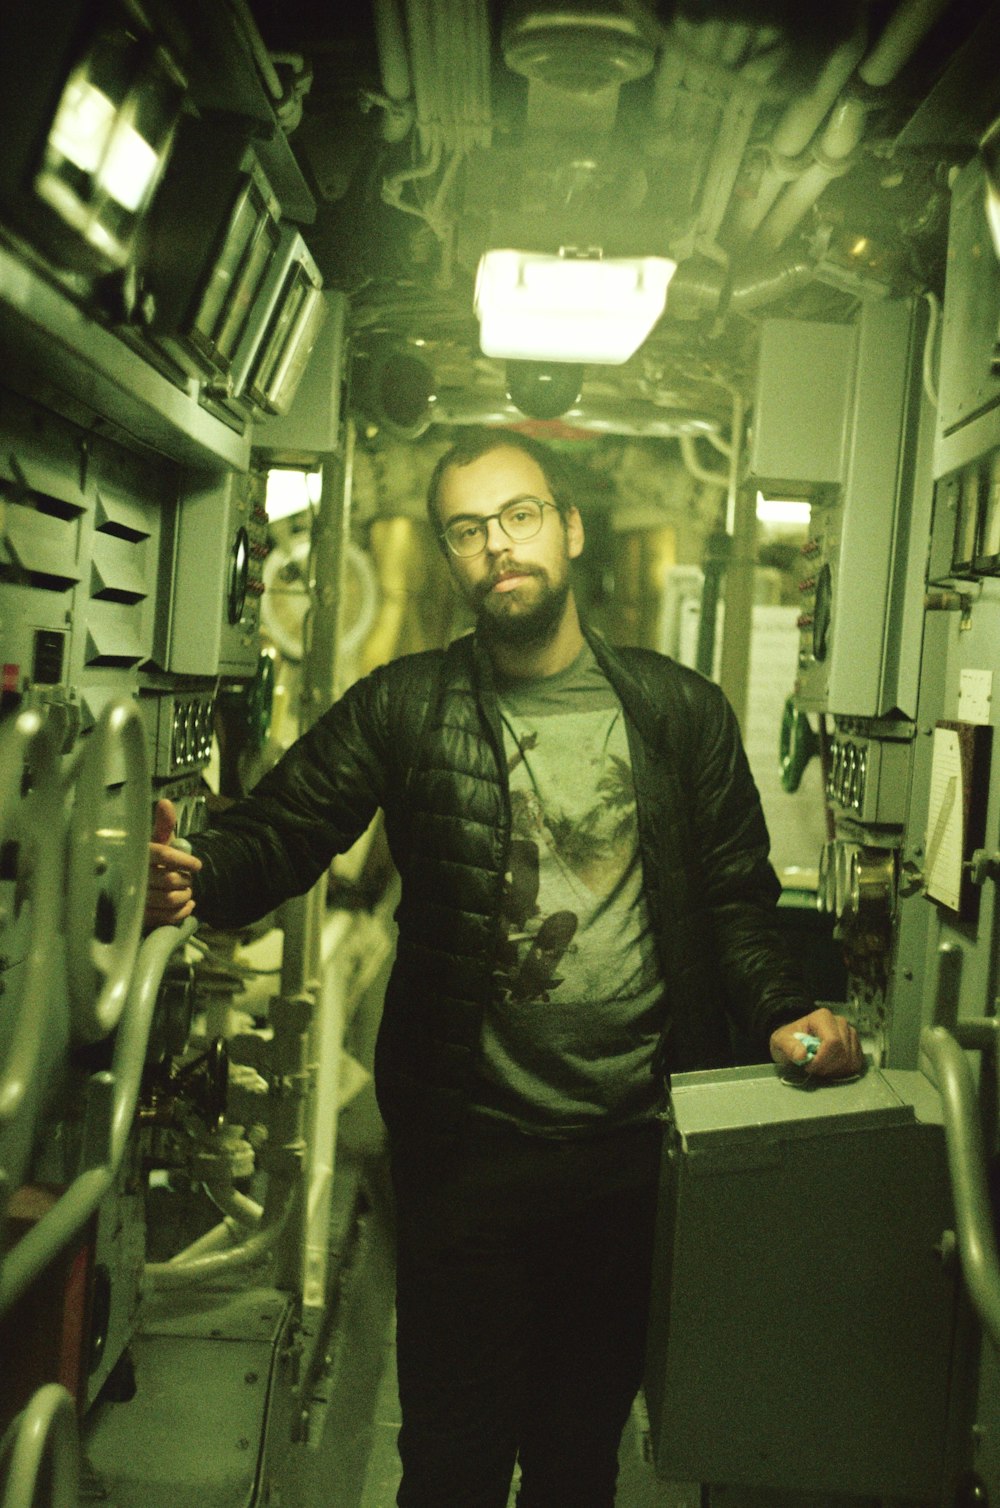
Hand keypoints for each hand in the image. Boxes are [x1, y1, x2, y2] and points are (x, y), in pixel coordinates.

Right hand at [145, 798, 201, 929]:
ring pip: (171, 899)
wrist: (134, 885)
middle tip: (187, 879)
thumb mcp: (157, 841)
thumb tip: (165, 802)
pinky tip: (186, 905)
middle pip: (171, 880)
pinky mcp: (139, 916)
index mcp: (137, 854)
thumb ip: (163, 824)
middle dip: (186, 880)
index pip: (164, 855)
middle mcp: (132, 876)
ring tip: (186, 891)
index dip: (184, 860)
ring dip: (186, 896)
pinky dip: (183, 912)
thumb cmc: (151, 859)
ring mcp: (134, 899)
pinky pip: (168, 917)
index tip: (197, 865)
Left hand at [769, 1006, 863, 1079]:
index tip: (808, 1066)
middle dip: (827, 1067)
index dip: (822, 1059)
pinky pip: (856, 1064)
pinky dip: (843, 1072)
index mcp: (823, 1017)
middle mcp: (840, 1022)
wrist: (796, 1042)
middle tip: (813, 1069)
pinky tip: (830, 1069)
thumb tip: (802, 1055)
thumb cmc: (789, 1040)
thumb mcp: (780, 1041)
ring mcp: (850, 1034)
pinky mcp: (855, 1046)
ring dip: (835, 1071)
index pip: (833, 1042)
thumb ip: (789, 1046)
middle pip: (843, 1053)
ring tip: (820, 1068)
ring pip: (851, 1060)